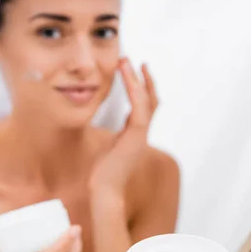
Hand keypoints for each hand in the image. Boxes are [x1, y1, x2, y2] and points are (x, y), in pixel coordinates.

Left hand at [89, 58, 157, 197]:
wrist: (104, 190)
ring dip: (137, 79)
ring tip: (127, 62)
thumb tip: (98, 124)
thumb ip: (108, 133)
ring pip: (147, 100)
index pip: (144, 107)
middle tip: (133, 61)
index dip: (141, 88)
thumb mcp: (105, 147)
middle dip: (144, 80)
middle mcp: (142, 133)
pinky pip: (140, 106)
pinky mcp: (137, 135)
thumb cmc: (102, 173)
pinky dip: (135, 89)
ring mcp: (142, 134)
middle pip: (152, 100)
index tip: (132, 72)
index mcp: (135, 135)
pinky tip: (127, 76)